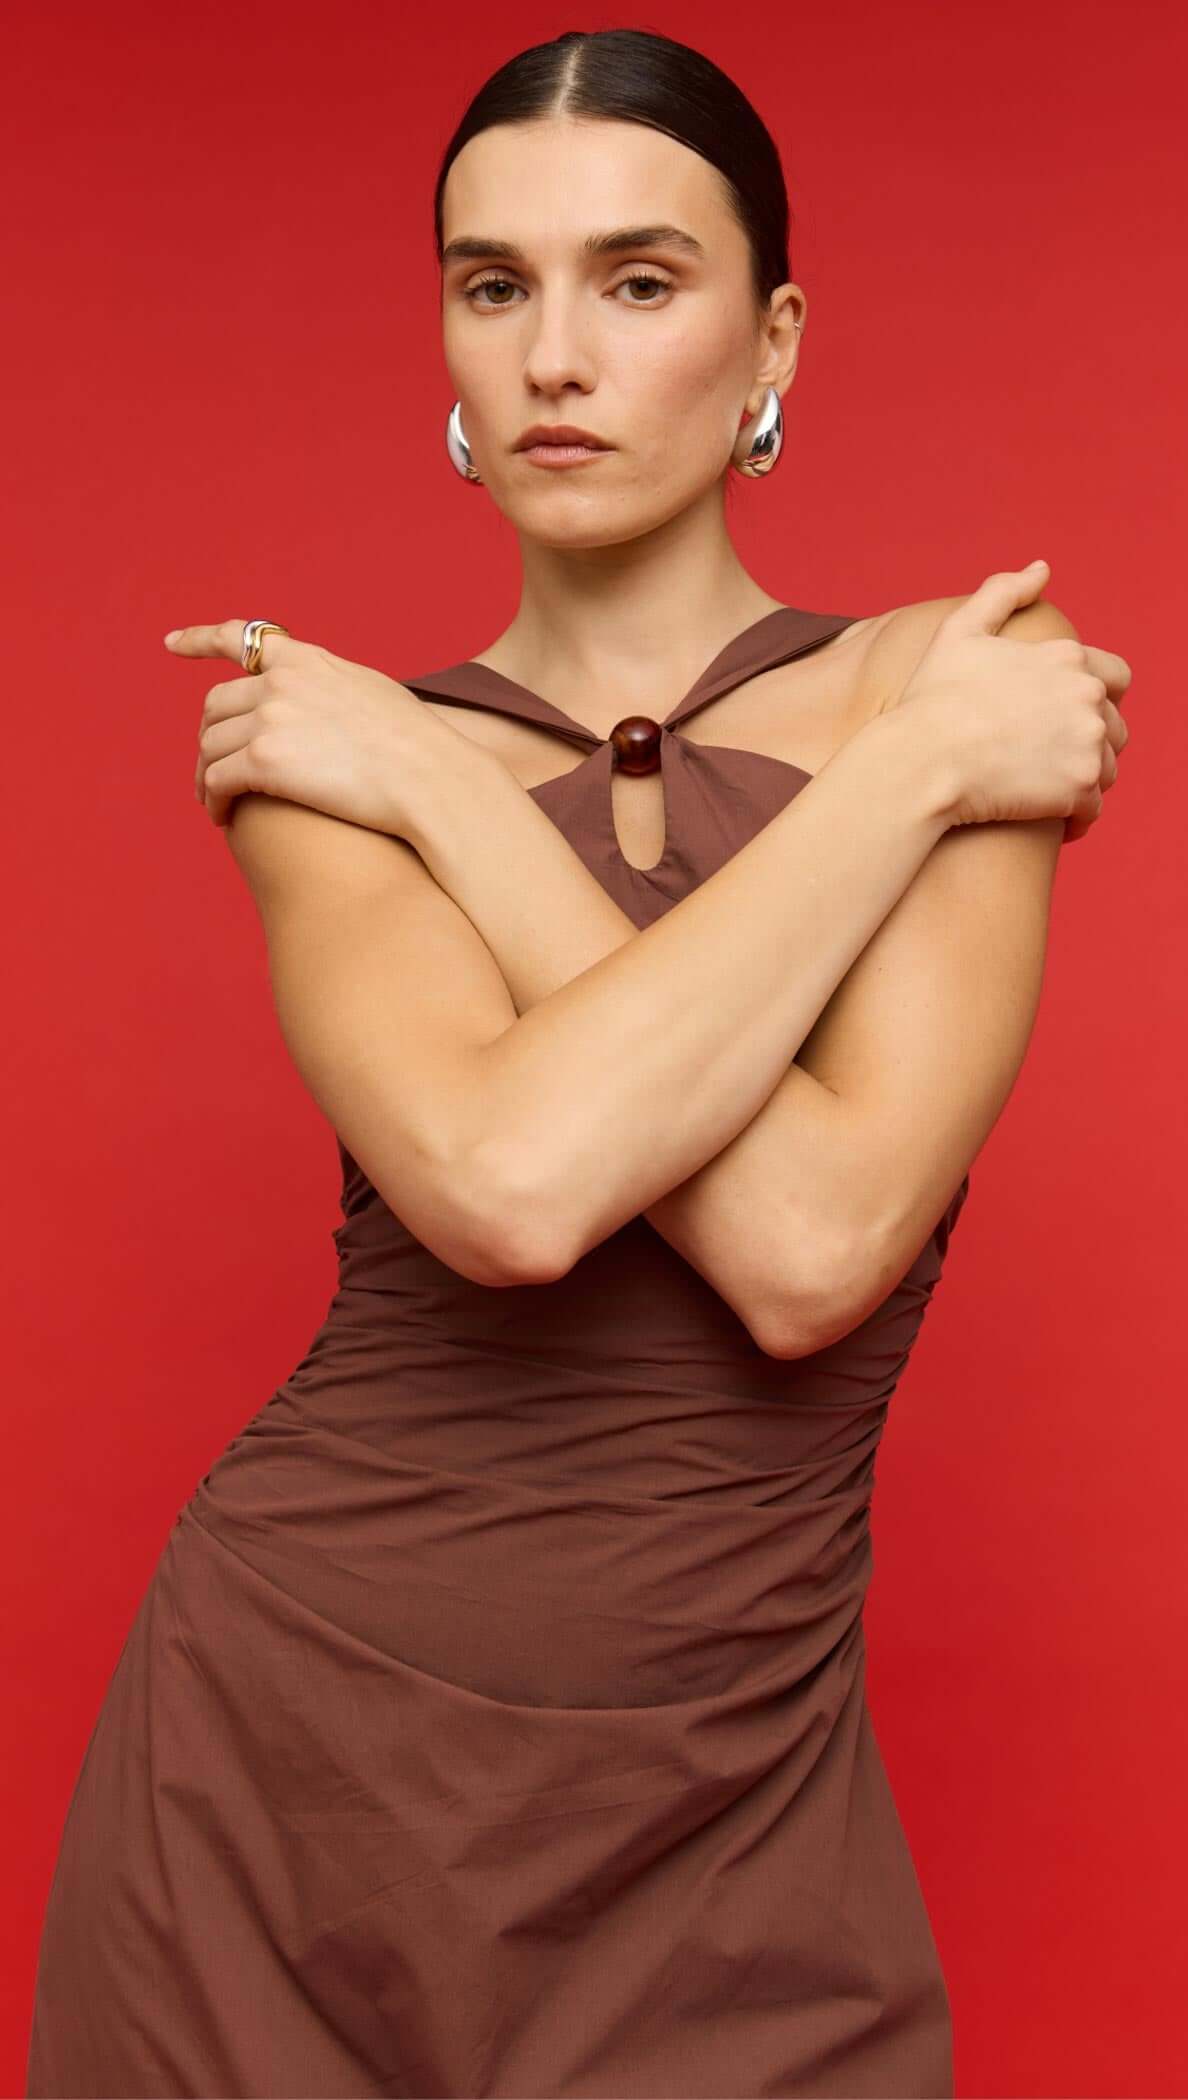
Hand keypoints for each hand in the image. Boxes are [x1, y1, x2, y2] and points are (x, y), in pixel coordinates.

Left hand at [164, 618, 461, 836]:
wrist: (431, 778)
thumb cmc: (418, 748)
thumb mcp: (373, 694)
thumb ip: (334, 690)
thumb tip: (325, 705)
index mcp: (306, 660)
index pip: (240, 638)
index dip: (199, 641)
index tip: (171, 644)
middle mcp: (280, 682)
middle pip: (216, 706)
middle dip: (210, 738)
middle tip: (214, 769)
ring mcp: (269, 719)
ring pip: (210, 746)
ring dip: (207, 775)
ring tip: (216, 801)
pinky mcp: (264, 761)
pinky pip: (217, 779)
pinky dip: (213, 799)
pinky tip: (222, 817)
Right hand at [893, 562, 1131, 842]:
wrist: (920, 760)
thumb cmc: (931, 698)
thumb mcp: (960, 632)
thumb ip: (1003, 594)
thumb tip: (1042, 569)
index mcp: (1067, 657)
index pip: (1116, 678)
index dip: (1089, 703)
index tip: (1057, 723)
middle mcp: (1087, 696)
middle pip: (1114, 728)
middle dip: (1086, 746)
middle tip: (1044, 764)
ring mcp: (1087, 742)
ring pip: (1107, 770)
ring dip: (1081, 783)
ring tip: (1043, 793)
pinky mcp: (1079, 788)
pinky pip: (1093, 809)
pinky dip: (1075, 818)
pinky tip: (1047, 820)